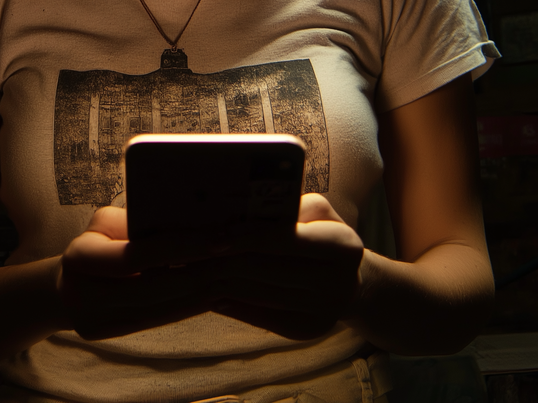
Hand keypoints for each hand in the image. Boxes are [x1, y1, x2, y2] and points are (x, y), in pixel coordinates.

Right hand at [56, 206, 230, 339]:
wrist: (64, 286)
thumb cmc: (96, 242)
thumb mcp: (108, 223)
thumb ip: (138, 222)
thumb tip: (191, 216)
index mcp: (78, 257)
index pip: (136, 255)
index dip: (181, 247)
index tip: (220, 237)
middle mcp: (80, 294)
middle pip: (152, 288)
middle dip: (199, 272)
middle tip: (236, 259)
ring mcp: (93, 321)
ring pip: (159, 309)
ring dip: (200, 292)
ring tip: (231, 275)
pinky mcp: (108, 335)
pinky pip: (156, 321)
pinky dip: (187, 306)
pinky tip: (211, 292)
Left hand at [204, 193, 363, 339]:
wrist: (348, 281)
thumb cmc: (320, 233)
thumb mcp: (313, 211)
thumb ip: (284, 207)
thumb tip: (236, 208)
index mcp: (343, 245)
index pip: (285, 240)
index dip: (246, 238)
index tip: (212, 237)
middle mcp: (339, 282)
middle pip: (266, 271)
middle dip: (223, 262)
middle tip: (188, 256)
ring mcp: (324, 311)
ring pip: (258, 295)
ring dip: (221, 283)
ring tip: (192, 271)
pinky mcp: (307, 330)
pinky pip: (260, 317)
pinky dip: (232, 304)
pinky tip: (211, 294)